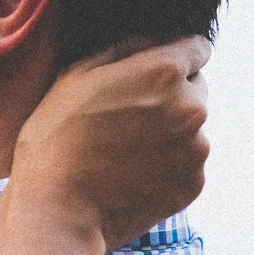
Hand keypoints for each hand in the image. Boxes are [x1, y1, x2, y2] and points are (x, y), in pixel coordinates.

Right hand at [6, 36, 210, 254]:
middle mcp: (191, 107)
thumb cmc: (56, 140)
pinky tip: (132, 174)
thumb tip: (151, 42)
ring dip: (170, 132)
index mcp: (164, 72)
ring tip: (125, 151)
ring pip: (191, 128)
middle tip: (129, 117)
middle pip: (196, 88)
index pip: (197, 48)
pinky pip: (187, 163)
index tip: (154, 71)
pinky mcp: (193, 183)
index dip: (174, 55)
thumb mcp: (75, 76)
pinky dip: (167, 165)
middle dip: (171, 95)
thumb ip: (122, 48)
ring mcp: (196, 149)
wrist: (58, 211)